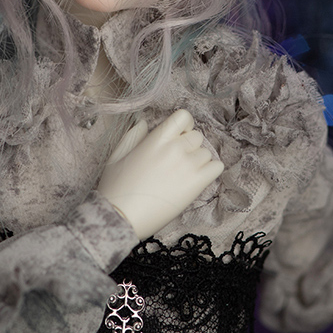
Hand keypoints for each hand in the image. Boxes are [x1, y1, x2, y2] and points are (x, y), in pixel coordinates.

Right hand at [97, 109, 223, 240]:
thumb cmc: (116, 188)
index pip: (184, 116)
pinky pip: (217, 167)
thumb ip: (132, 136)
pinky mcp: (196, 183)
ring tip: (184, 174)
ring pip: (207, 152)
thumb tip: (144, 123)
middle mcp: (175, 148)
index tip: (179, 136)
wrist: (122, 216)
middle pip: (197, 136)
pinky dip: (210, 171)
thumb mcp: (117, 156)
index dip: (184, 126)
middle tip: (178, 161)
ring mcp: (187, 165)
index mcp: (157, 139)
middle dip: (189, 146)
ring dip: (198, 161)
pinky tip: (197, 179)